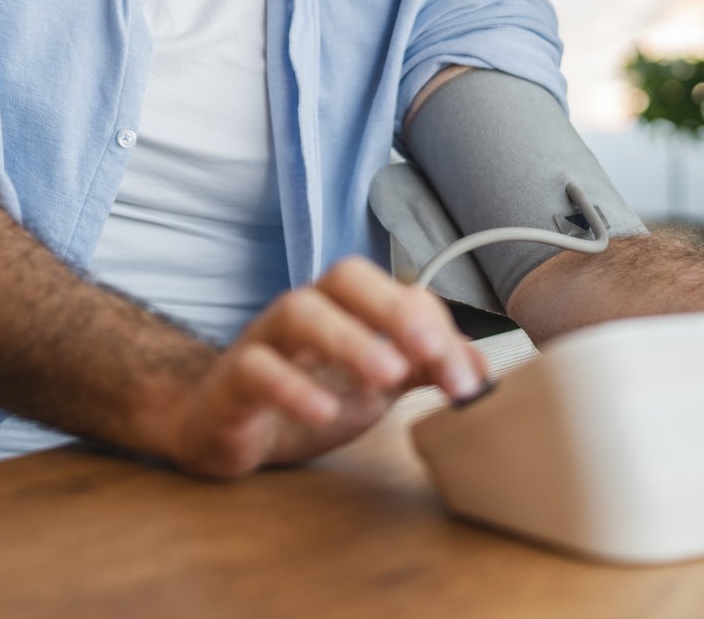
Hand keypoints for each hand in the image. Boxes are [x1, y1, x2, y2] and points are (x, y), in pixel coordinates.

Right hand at [164, 257, 487, 478]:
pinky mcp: (232, 380)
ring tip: (388, 376)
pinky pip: (255, 368)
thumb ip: (423, 370)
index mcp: (344, 307)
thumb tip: (479, 368)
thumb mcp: (375, 385)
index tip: (466, 377)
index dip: (434, 326)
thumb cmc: (305, 393)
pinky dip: (291, 386)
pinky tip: (324, 410)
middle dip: (391, 307)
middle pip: (343, 278)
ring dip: (347, 339)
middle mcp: (304, 310)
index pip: (394, 292)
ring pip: (298, 312)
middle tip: (429, 349)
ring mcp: (264, 340)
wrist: (224, 425)